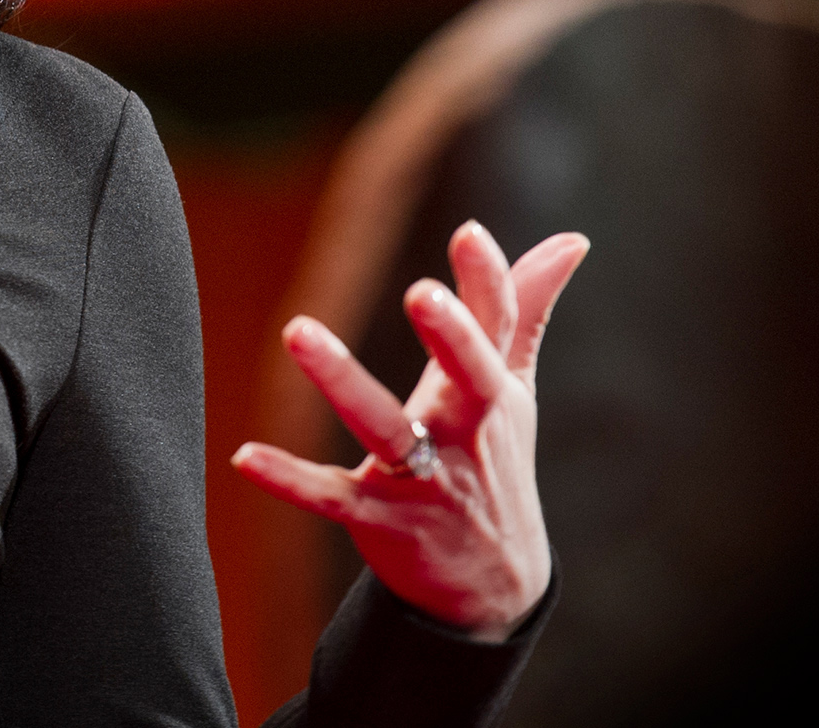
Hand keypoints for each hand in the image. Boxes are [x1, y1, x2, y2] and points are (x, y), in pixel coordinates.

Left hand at [231, 223, 589, 639]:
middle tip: (422, 292)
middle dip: (452, 339)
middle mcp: (467, 434)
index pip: (499, 330)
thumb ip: (527, 309)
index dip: (488, 282)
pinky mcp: (380, 519)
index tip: (469, 233)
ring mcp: (425, 480)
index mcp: (493, 393)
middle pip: (470, 381)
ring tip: (296, 330)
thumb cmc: (495, 462)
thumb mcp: (515, 388)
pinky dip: (290, 479)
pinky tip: (244, 456)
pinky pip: (331, 498)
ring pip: (387, 431)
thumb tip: (574, 239)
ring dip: (344, 382)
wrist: (495, 585)